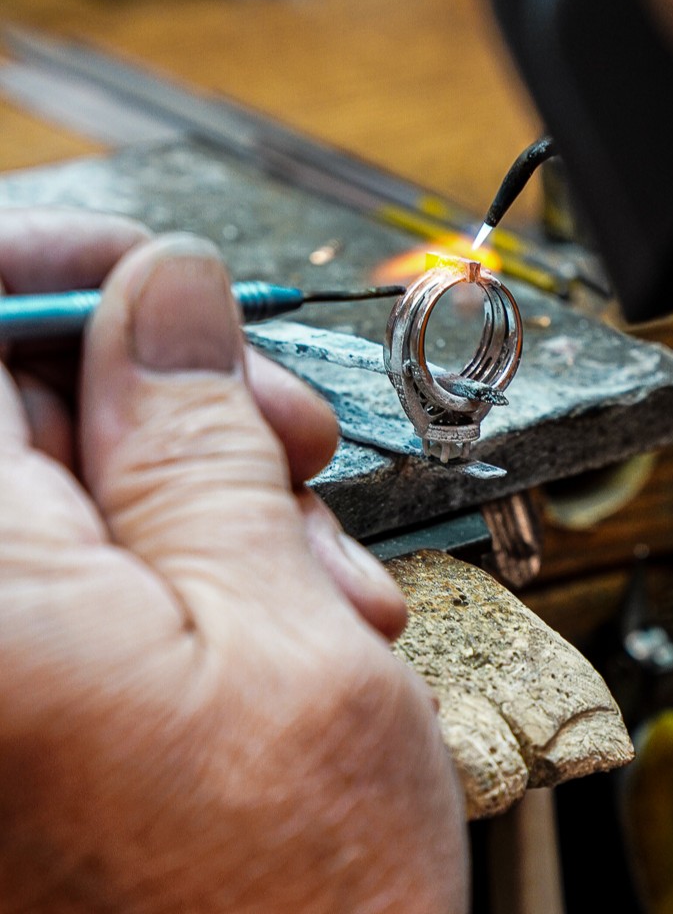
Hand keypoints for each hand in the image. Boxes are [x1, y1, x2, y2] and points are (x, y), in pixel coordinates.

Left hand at [0, 209, 466, 912]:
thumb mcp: (279, 632)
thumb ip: (202, 440)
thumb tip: (165, 291)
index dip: (52, 273)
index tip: (153, 275)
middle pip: (9, 421)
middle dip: (162, 401)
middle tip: (286, 434)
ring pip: (60, 508)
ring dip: (202, 503)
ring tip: (315, 578)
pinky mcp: (15, 725)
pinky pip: (70, 595)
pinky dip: (181, 577)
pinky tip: (280, 627)